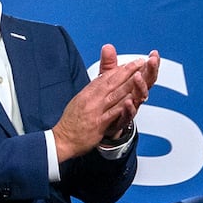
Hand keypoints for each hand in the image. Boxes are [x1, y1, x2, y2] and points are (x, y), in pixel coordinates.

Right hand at [51, 45, 157, 161]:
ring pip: (115, 94)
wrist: (61, 140)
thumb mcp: (78, 102)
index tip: (130, 62)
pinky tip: (133, 98)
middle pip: (111, 82)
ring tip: (141, 74)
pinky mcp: (98, 123)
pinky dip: (124, 104)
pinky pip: (114, 112)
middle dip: (127, 71)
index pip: (104, 78)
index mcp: (85, 94)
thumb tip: (99, 82)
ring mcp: (94, 111)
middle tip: (140, 62)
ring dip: (129, 83)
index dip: (118, 69)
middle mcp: (90, 100)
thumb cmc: (70, 124)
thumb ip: (91, 91)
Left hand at [99, 47, 157, 144]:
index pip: (146, 72)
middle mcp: (136, 95)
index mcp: (134, 85)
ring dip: (140, 86)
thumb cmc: (110, 100)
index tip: (154, 53)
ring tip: (137, 76)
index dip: (151, 63)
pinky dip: (129, 107)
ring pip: (140, 96)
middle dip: (151, 71)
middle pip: (148, 82)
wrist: (103, 125)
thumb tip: (107, 47)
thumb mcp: (108, 80)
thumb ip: (109, 65)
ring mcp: (131, 107)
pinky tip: (128, 101)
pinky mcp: (123, 119)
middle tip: (152, 61)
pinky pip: (128, 114)